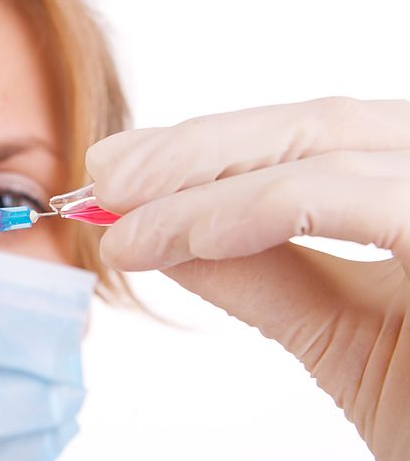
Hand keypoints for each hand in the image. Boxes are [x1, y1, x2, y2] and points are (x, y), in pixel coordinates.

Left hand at [86, 97, 409, 460]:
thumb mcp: (341, 335)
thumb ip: (262, 273)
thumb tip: (167, 231)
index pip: (313, 141)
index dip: (211, 150)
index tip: (122, 175)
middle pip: (317, 125)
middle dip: (195, 151)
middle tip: (105, 181)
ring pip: (324, 149)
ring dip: (202, 183)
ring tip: (124, 224)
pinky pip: (355, 197)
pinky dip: (259, 208)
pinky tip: (186, 236)